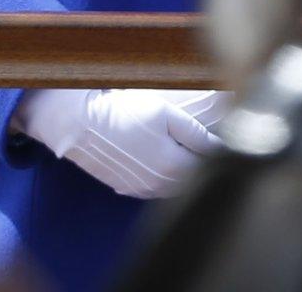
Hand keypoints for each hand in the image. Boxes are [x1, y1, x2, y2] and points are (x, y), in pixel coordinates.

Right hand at [14, 89, 227, 198]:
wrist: (78, 124)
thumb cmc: (122, 112)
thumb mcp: (165, 114)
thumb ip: (197, 134)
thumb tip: (224, 148)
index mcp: (175, 166)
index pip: (210, 165)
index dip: (218, 150)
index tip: (221, 135)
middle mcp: (161, 185)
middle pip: (193, 178)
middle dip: (200, 162)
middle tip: (199, 139)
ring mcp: (143, 189)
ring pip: (174, 185)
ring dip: (180, 170)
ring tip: (175, 146)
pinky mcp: (128, 188)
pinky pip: (154, 186)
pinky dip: (160, 174)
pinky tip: (153, 156)